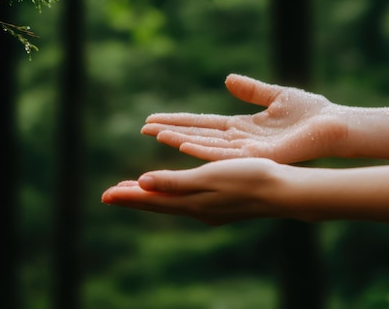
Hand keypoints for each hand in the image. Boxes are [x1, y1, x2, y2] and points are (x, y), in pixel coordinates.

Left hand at [101, 158, 288, 225]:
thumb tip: (141, 184)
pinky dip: (169, 195)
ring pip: (171, 204)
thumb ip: (175, 182)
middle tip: (110, 194)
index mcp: (192, 203)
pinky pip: (185, 202)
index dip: (128, 197)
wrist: (283, 191)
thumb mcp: (209, 177)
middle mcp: (197, 210)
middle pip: (158, 205)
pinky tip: (173, 193)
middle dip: (133, 198)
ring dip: (150, 197)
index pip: (152, 200)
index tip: (105, 195)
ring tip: (133, 192)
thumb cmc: (249, 178)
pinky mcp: (220, 205)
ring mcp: (210, 210)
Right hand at [141, 74, 346, 162]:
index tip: (154, 119)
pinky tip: (185, 144)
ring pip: (207, 146)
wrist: (336, 124)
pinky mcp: (260, 155)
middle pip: (199, 135)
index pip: (202, 123)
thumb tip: (227, 79)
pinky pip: (227, 153)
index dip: (178, 121)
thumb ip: (251, 90)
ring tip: (157, 135)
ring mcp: (248, 150)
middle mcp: (240, 141)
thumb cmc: (311, 112)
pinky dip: (204, 149)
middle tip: (143, 128)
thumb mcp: (275, 95)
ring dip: (181, 141)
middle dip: (171, 132)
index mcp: (242, 127)